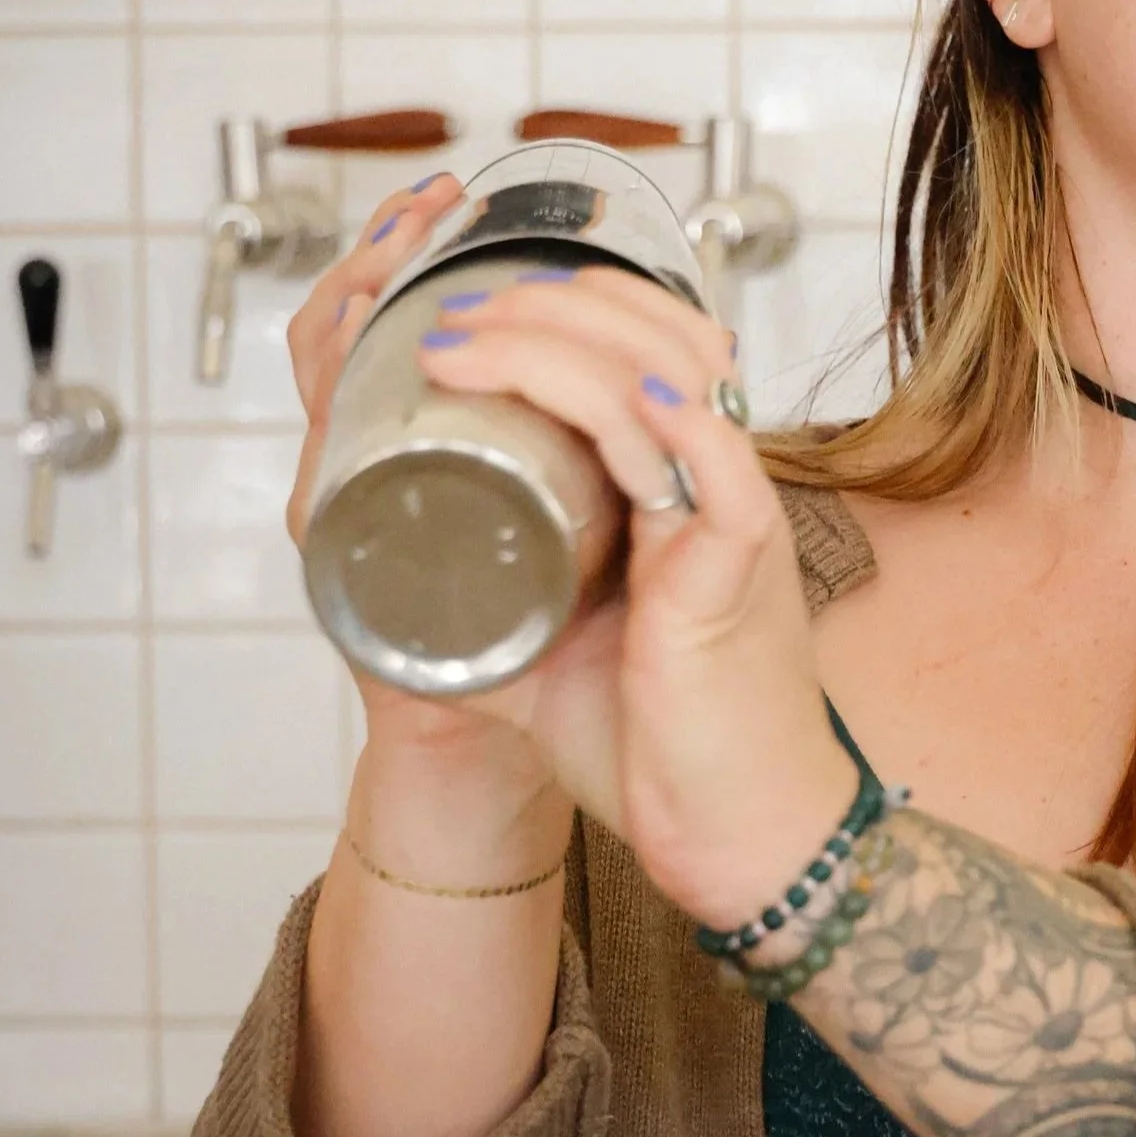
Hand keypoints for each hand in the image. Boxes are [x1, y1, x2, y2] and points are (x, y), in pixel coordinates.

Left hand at [406, 259, 857, 926]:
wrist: (741, 837)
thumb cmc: (669, 750)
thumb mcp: (553, 655)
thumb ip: (494, 611)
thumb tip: (395, 586)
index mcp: (681, 490)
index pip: (649, 347)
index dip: (573, 299)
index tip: (473, 300)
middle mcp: (715, 486)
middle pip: (655, 337)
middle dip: (548, 301)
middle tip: (453, 311)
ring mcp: (731, 518)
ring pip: (667, 379)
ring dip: (563, 341)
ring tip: (470, 338)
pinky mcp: (737, 569)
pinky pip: (716, 464)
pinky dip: (669, 415)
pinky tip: (615, 390)